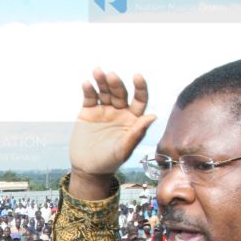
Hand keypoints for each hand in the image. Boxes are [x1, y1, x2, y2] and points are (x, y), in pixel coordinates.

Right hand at [69, 69, 155, 196]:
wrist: (87, 168)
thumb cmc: (109, 162)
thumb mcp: (123, 150)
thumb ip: (136, 133)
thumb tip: (153, 116)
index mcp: (132, 119)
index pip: (139, 99)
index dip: (140, 87)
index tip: (137, 76)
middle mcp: (119, 111)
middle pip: (120, 92)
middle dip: (116, 83)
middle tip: (111, 76)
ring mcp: (103, 110)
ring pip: (104, 91)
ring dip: (101, 80)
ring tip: (97, 72)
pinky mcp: (88, 112)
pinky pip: (89, 97)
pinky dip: (88, 89)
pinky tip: (87, 84)